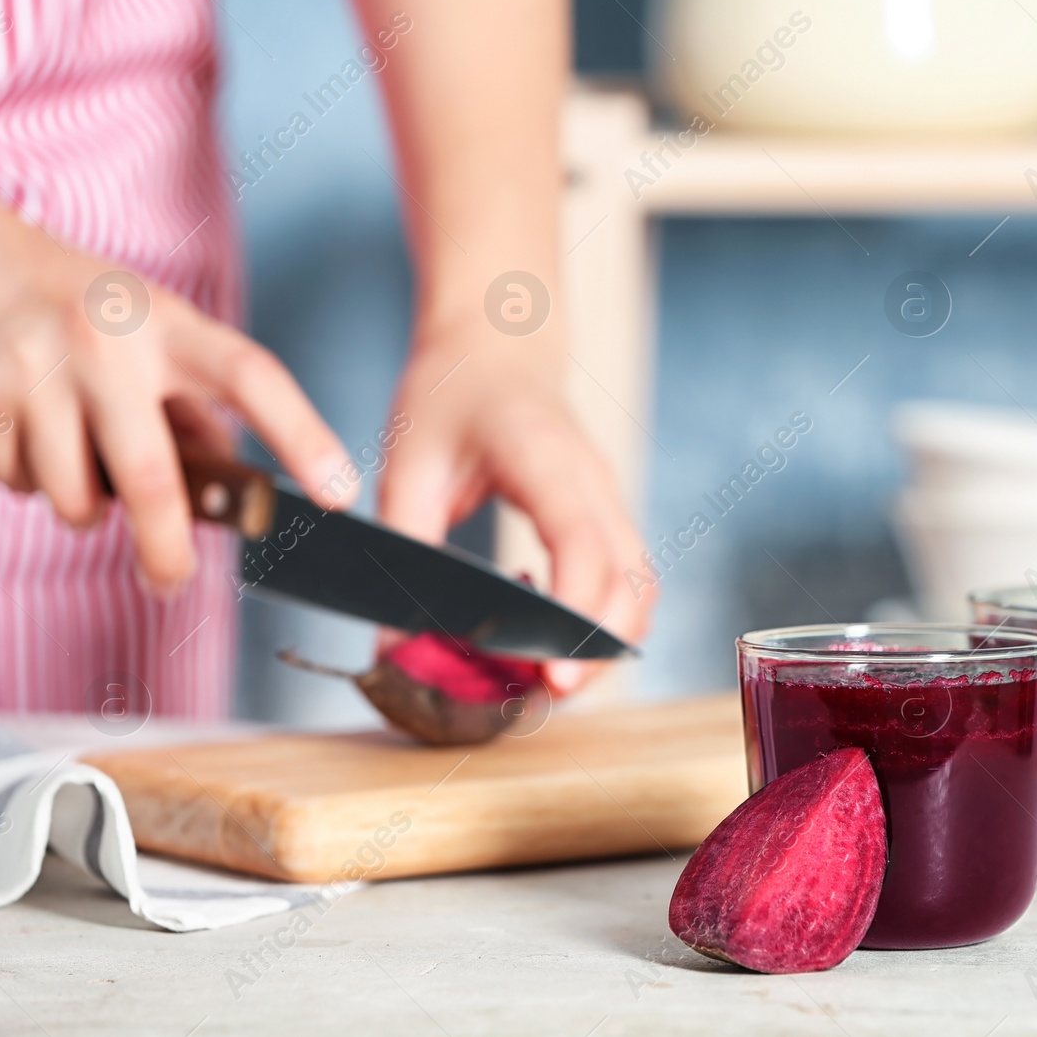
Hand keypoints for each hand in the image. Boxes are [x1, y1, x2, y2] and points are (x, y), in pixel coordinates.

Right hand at [0, 146, 355, 592]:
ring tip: (73, 452)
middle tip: (170, 580)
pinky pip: (19, 485)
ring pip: (78, 498)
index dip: (302, 437)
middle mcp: (108, 339)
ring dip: (83, 507)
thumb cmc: (72, 302)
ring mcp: (38, 367)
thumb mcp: (150, 327)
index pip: (253, 378)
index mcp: (170, 322)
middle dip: (167, 547)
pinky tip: (23, 428)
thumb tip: (227, 484)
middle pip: (152, 477)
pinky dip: (28, 481)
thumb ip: (193, 401)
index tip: (341, 493)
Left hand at [376, 347, 654, 694]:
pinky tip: (559, 644)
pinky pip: (630, 580)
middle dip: (598, 649)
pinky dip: (609, 621)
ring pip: (641, 587)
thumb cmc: (449, 394)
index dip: (576, 613)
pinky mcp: (610, 514)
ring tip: (550, 681)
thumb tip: (394, 649)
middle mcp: (592, 479)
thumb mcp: (407, 465)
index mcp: (541, 456)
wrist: (497, 343)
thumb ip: (403, 554)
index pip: (582, 542)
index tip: (552, 673)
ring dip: (609, 642)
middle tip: (543, 694)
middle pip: (629, 580)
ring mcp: (610, 496)